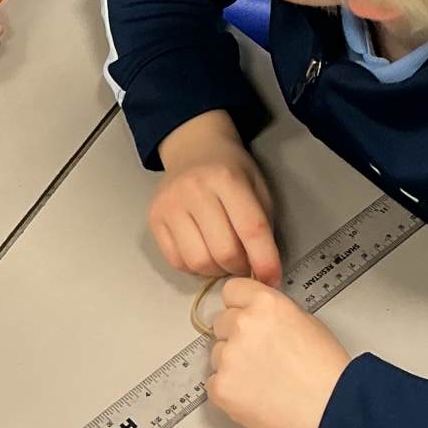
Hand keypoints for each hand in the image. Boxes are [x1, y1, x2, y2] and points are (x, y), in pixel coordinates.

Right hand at [152, 113, 280, 284]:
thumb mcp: (257, 186)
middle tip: (246, 262)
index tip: (273, 279)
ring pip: (198, 262)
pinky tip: (204, 252)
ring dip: (217, 271)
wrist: (194, 149)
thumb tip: (264, 270)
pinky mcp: (154, 219)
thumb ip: (262, 225)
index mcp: (226, 179)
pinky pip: (177, 261)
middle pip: (223, 251)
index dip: (265, 260)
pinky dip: (195, 267)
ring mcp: (170, 205)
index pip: (250, 229)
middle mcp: (194, 190)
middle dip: (241, 267)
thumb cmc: (231, 170)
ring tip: (224, 258)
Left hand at [206, 279, 349, 427]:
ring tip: (263, 380)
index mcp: (265, 303)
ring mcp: (228, 357)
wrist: (332, 412)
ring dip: (232, 364)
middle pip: (221, 322)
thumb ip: (274, 312)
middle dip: (236, 336)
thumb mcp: (306, 322)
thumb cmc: (328, 372)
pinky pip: (214, 382)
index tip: (245, 316)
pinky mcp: (221, 388)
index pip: (232, 291)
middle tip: (260, 356)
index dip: (240, 305)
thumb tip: (258, 316)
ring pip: (217, 353)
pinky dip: (229, 390)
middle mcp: (242, 324)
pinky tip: (255, 396)